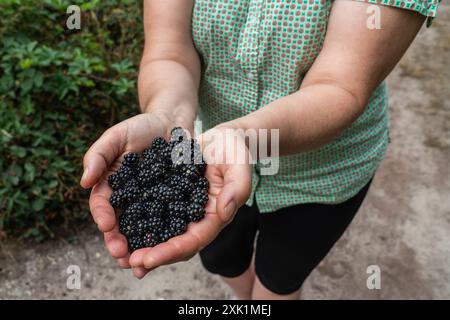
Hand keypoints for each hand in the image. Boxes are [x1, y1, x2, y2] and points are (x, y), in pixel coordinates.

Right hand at [80, 112, 190, 277]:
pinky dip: (166, 235)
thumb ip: (98, 155)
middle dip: (118, 241)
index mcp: (112, 185)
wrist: (172, 123)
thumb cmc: (141, 127)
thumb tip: (84, 182)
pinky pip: (169, 220)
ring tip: (141, 262)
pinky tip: (168, 246)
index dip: (103, 216)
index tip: (107, 225)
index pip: (103, 204)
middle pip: (122, 224)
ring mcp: (152, 201)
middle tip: (122, 256)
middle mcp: (130, 198)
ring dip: (140, 246)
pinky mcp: (173, 201)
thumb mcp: (116, 136)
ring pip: (143, 228)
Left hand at [128, 125, 251, 274]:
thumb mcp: (239, 164)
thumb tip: (224, 212)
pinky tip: (117, 227)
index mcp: (214, 216)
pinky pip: (150, 213)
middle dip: (153, 256)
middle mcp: (196, 218)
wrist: (220, 139)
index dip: (172, 251)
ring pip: (160, 234)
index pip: (194, 240)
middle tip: (130, 263)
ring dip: (141, 245)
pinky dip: (136, 223)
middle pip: (174, 244)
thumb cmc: (233, 150)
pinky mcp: (168, 197)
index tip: (148, 259)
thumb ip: (237, 188)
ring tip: (120, 254)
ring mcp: (180, 209)